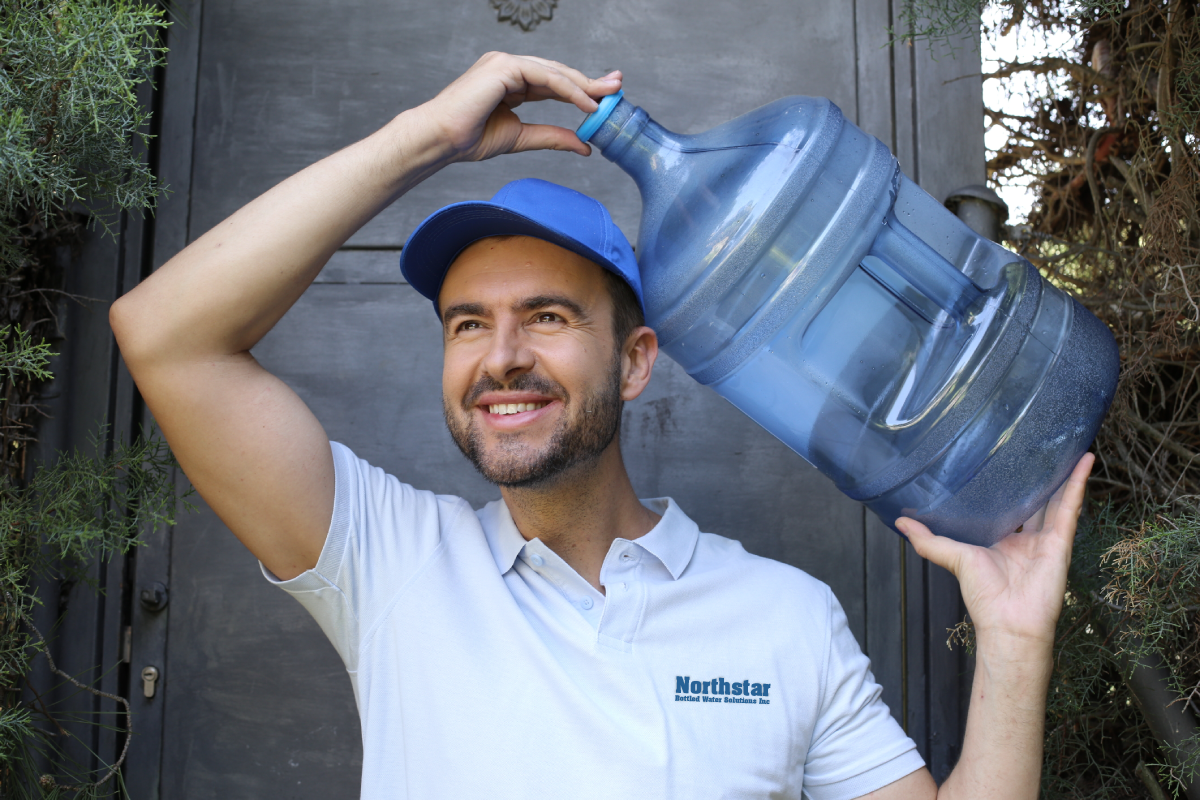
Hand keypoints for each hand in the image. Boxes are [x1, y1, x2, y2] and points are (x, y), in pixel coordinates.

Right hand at [417, 52, 621, 162]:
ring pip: (554, 72)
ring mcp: (505, 64)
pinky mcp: (503, 67)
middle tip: (617, 86)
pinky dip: (568, 89)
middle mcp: (508, 67)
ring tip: (607, 96)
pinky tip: (586, 102)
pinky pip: (545, 76)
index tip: (604, 95)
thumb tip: (584, 145)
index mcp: (510, 81)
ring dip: (584, 84)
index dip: (580, 88)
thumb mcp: (521, 137)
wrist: (442, 140)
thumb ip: (552, 137)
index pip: (553, 81)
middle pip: (557, 72)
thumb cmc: (469, 138)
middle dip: (589, 80)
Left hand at [897, 453, 1094, 650]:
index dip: (1007, 486)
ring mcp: (1046, 539)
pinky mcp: (1061, 541)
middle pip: (1034, 500)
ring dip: (1064, 474)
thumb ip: (928, 540)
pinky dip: (1078, 484)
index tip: (1002, 461)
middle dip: (1037, 477)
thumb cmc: (984, 596)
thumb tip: (899, 521)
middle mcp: (1026, 538)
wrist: (1009, 621)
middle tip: (1037, 447)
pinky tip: (1084, 461)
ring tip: (1068, 446)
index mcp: (1003, 540)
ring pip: (1057, 498)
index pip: (1007, 507)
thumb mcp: (953, 558)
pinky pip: (1072, 507)